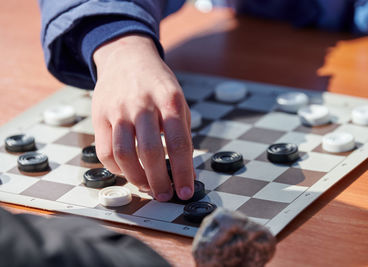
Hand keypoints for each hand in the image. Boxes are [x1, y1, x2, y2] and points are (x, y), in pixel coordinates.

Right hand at [92, 35, 193, 200]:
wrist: (127, 57)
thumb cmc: (158, 85)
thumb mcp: (178, 102)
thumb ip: (182, 135)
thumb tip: (186, 173)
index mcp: (169, 100)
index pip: (178, 142)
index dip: (183, 172)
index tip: (186, 192)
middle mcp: (143, 104)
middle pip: (149, 151)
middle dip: (159, 181)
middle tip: (165, 195)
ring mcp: (118, 109)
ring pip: (123, 154)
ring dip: (136, 179)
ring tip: (148, 188)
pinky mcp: (99, 115)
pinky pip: (104, 151)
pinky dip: (117, 169)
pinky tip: (129, 171)